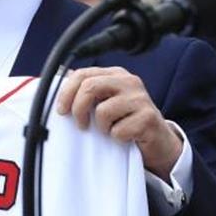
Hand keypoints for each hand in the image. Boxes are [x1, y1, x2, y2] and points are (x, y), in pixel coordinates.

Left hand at [55, 67, 182, 179]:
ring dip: (101, 128)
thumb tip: (57, 78)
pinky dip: (116, 138)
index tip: (61, 110)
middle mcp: (129, 81)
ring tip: (110, 130)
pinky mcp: (148, 117)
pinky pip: (118, 130)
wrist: (158, 141)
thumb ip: (87, 91)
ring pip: (103, 111)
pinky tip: (125, 137)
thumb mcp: (106, 102)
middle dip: (78, 109)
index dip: (66, 92)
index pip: (83, 74)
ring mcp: (140, 98)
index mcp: (115, 74)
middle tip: (80, 125)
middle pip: (90, 87)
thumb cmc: (125, 121)